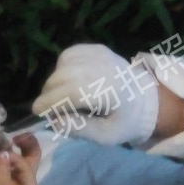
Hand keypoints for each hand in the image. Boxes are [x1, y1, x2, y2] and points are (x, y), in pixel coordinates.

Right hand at [0, 133, 41, 184]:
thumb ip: (2, 177)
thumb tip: (3, 152)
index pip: (27, 167)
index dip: (17, 158)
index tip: (3, 153)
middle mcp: (23, 181)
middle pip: (30, 157)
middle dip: (26, 143)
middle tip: (16, 133)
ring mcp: (10, 178)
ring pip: (15, 157)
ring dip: (11, 145)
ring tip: (0, 136)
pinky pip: (2, 161)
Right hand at [32, 44, 158, 146]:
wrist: (145, 100)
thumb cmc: (124, 121)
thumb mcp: (106, 136)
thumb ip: (80, 129)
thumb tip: (54, 121)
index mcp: (110, 91)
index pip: (72, 92)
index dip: (50, 101)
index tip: (38, 112)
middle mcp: (105, 68)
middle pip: (64, 75)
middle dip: (49, 93)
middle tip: (49, 108)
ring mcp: (101, 54)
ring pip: (64, 63)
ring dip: (55, 80)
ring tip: (61, 96)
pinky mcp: (97, 49)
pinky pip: (70, 54)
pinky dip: (62, 67)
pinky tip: (68, 81)